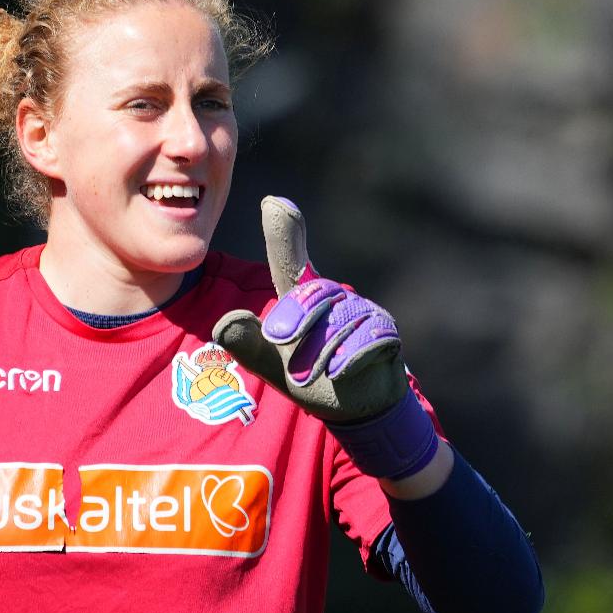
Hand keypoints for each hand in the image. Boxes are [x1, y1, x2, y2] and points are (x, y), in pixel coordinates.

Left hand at [212, 196, 410, 422]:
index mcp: (303, 299)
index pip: (290, 262)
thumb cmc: (310, 376)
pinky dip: (352, 355)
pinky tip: (339, 372)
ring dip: (322, 349)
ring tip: (309, 374)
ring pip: (342, 319)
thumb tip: (226, 321)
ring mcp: (364, 312)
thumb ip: (248, 344)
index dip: (284, 232)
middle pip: (316, 292)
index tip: (274, 203)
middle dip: (296, 316)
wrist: (355, 408)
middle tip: (278, 339)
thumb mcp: (271, 364)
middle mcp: (334, 297)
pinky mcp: (387, 334)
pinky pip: (372, 337)